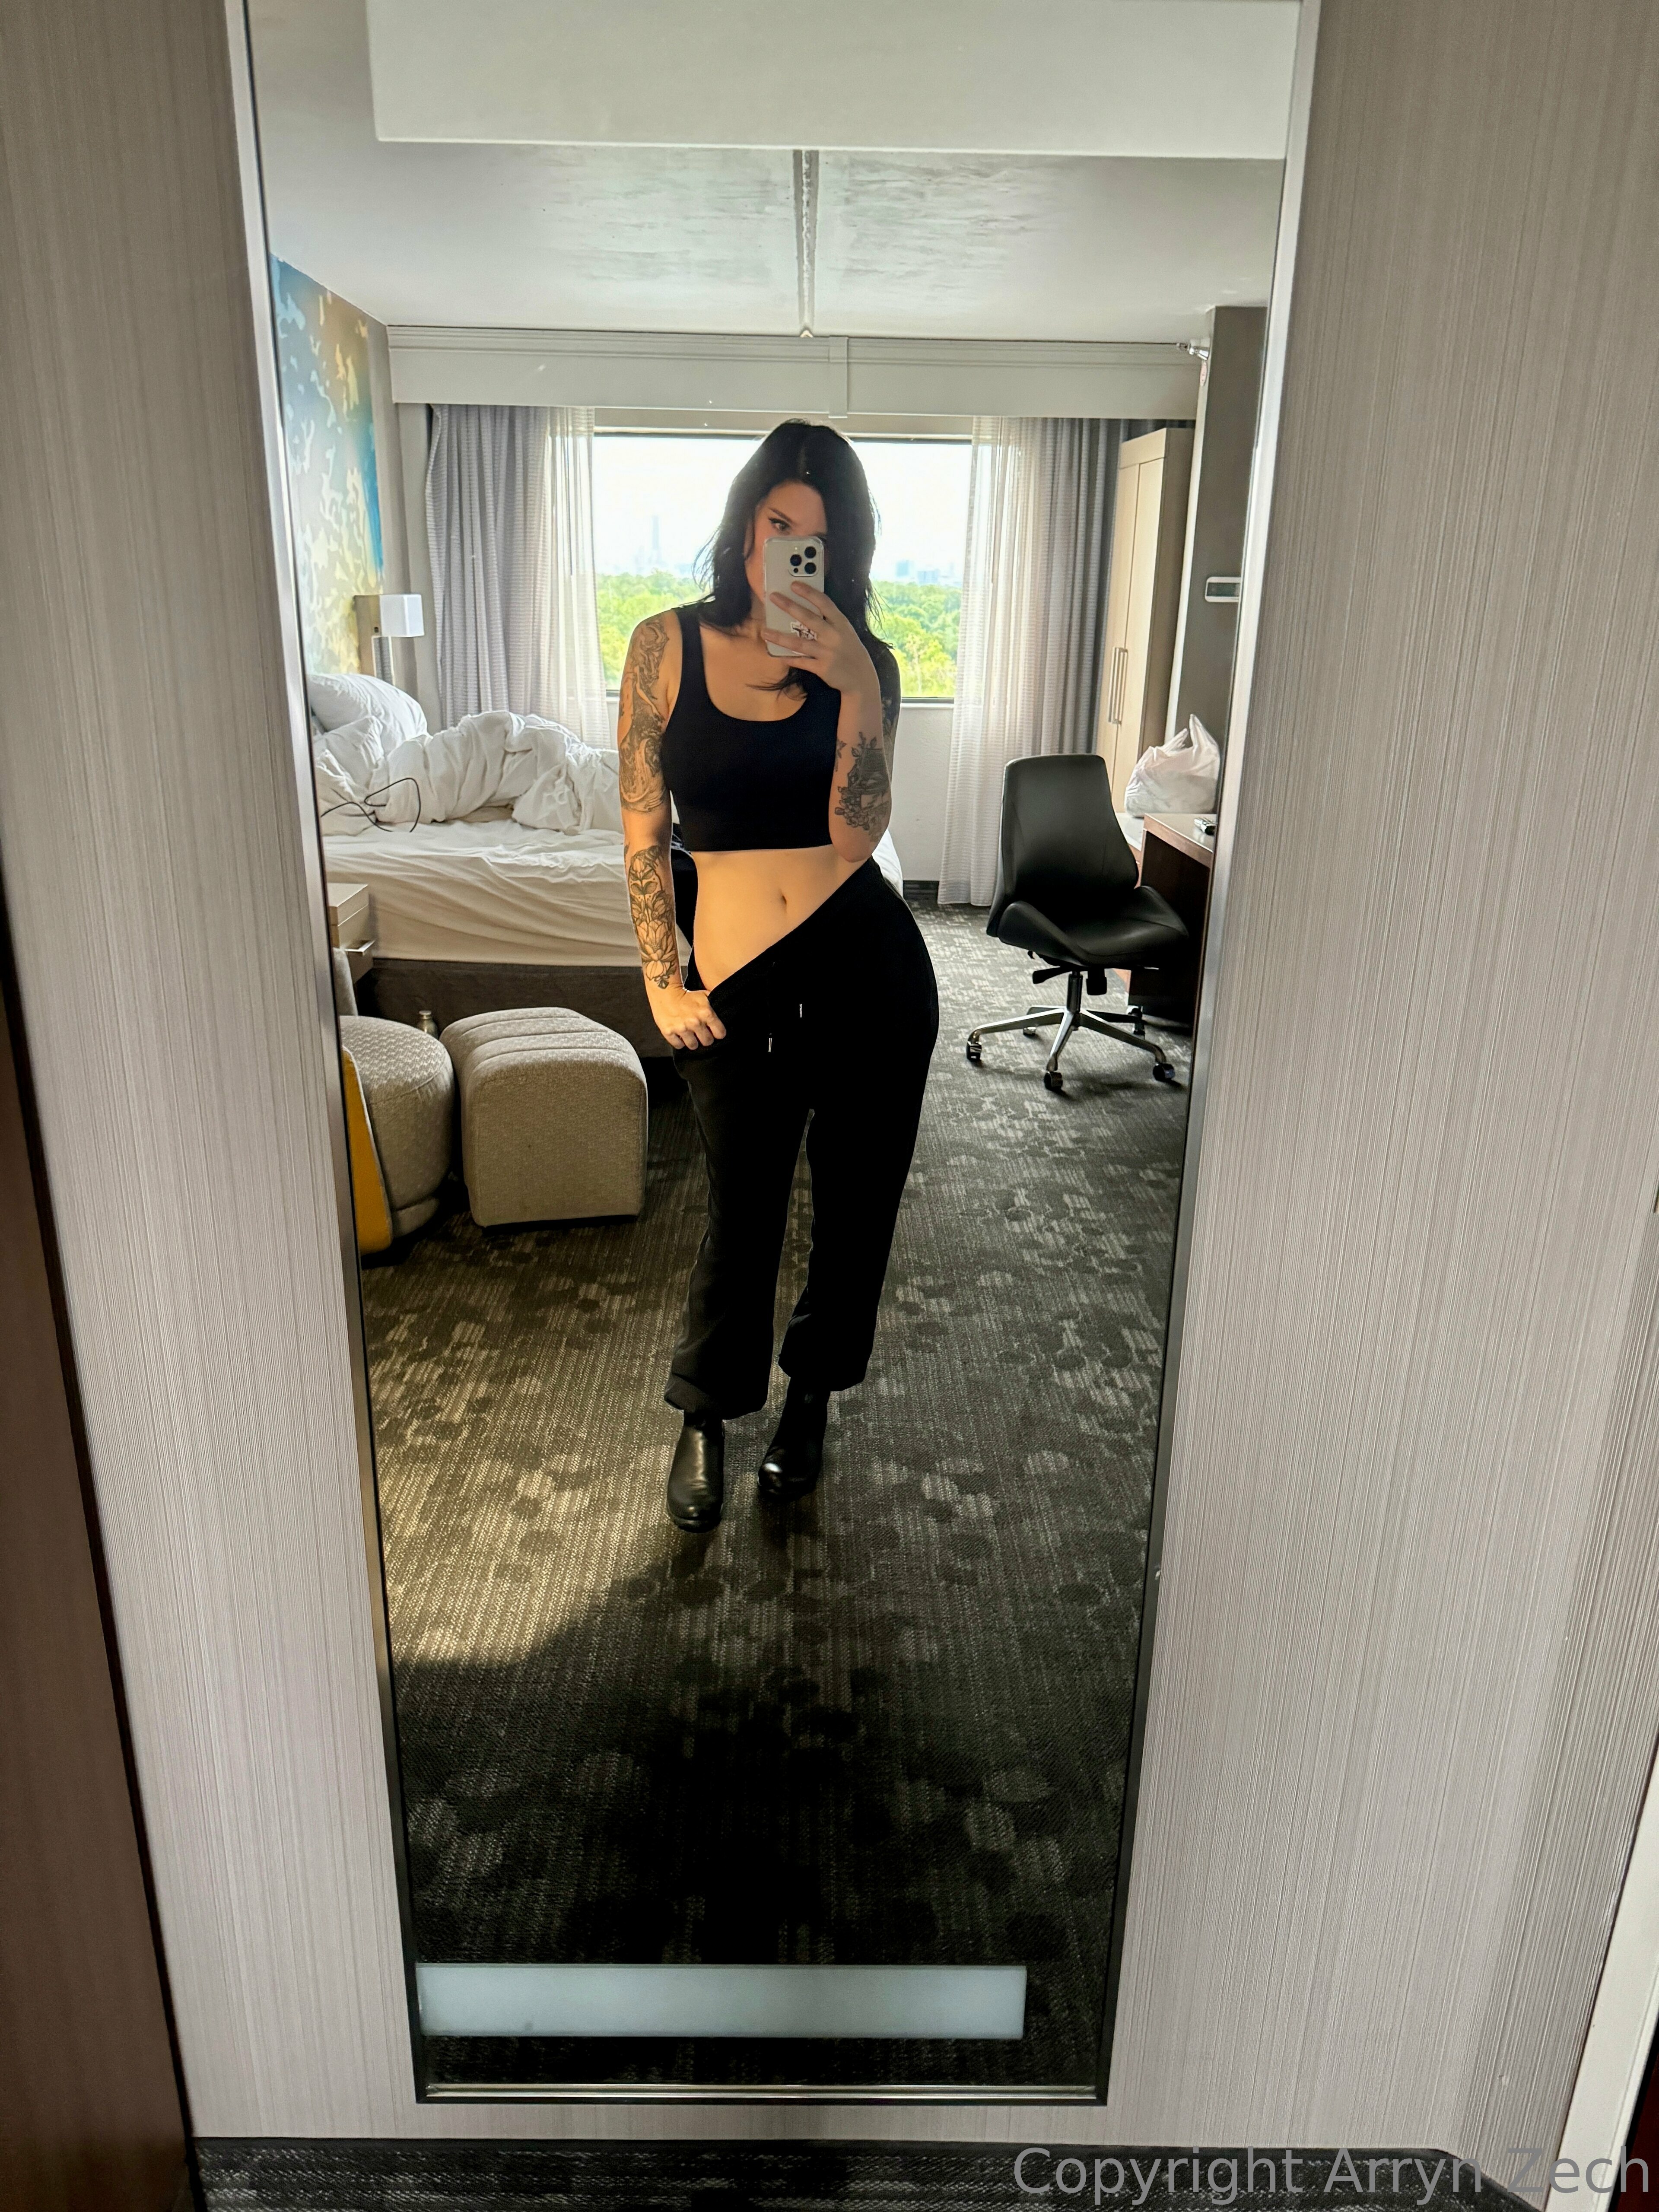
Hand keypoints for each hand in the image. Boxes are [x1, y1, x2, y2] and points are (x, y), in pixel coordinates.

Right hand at [651, 981, 725, 1049]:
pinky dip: (679, 1042)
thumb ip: (715, 1007)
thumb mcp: (705, 996)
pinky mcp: (668, 1031)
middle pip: (707, 1041)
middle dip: (705, 1038)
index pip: (720, 1033)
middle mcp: (694, 1022)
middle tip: (701, 1033)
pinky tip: (680, 1035)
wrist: (665, 992)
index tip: (714, 1031)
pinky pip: (678, 1045)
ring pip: (693, 1045)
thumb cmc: (687, 995)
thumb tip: (726, 1016)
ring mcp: (681, 1028)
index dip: (717, 1033)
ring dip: (693, 1041)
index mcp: (706, 1013)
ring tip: (690, 1034)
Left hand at [763, 580, 879, 700]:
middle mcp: (833, 636)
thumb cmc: (850, 651)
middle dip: (789, 606)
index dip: (809, 593)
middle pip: (808, 618)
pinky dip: (789, 659)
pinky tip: (777, 655)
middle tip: (773, 597)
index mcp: (841, 624)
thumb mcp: (846, 632)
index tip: (794, 585)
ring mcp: (827, 653)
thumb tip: (806, 611)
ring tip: (764, 632)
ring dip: (779, 637)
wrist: (861, 678)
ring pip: (799, 643)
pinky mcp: (822, 668)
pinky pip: (801, 661)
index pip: (824, 603)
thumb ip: (830, 622)